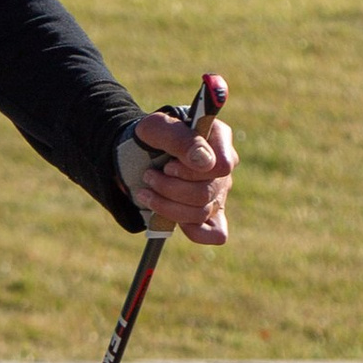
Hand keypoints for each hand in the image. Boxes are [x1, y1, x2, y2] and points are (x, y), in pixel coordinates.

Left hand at [116, 99, 236, 245]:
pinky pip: (216, 234)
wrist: (140, 154)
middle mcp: (223, 167)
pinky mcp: (211, 213)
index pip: (222, 166)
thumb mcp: (156, 128)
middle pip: (207, 192)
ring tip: (147, 190)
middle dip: (170, 188)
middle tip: (149, 176)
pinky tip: (169, 215)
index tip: (168, 166)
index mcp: (219, 139)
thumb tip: (204, 162)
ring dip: (166, 205)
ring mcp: (219, 191)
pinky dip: (193, 231)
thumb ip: (180, 139)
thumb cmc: (151, 137)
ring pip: (201, 212)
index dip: (191, 172)